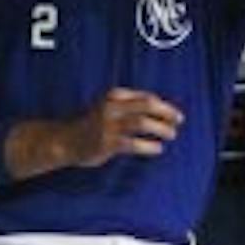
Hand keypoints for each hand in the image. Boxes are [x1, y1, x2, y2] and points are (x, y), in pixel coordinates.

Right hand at [64, 87, 183, 167]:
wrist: (65, 140)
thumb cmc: (92, 125)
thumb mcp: (109, 108)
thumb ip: (131, 107)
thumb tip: (162, 111)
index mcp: (114, 95)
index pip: (146, 97)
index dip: (164, 106)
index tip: (175, 115)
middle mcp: (112, 107)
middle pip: (147, 105)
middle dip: (167, 113)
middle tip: (179, 121)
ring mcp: (108, 125)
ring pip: (142, 123)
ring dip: (161, 129)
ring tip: (171, 135)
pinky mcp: (107, 143)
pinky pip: (134, 144)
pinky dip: (149, 146)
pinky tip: (157, 148)